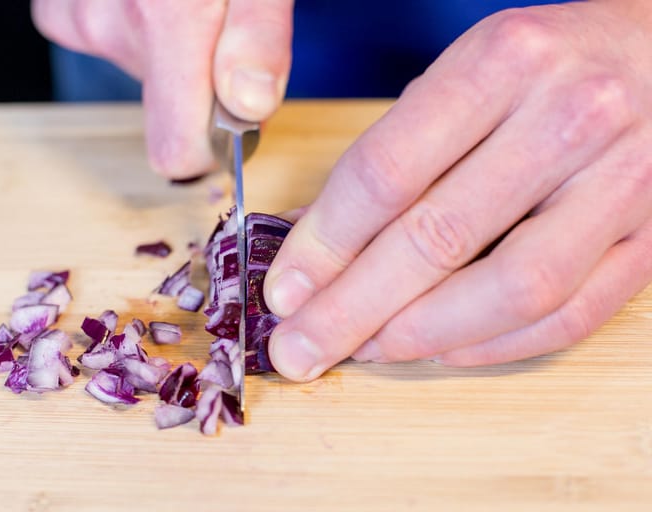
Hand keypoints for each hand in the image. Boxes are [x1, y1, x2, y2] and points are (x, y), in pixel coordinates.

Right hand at [31, 0, 292, 178]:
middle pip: (164, 107)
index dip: (207, 151)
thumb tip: (249, 107)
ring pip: (137, 72)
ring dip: (166, 49)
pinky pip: (103, 42)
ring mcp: (77, 12)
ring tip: (182, 0)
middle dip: (197, 81)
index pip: (175, 149)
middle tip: (218, 27)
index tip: (231, 136)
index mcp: (169, 18)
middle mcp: (111, 23)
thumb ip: (258, 35)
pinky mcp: (57, 5)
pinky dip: (132, 26)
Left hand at [264, 0, 651, 379]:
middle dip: (352, 308)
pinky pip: (569, 315)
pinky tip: (439, 350)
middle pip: (438, 238)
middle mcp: (570, 117)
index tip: (283, 292)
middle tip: (299, 348)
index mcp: (503, 62)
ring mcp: (623, 182)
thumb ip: (397, 151)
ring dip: (420, 335)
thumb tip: (319, 244)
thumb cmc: (545, 66)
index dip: (324, 245)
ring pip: (509, 289)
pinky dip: (493, 347)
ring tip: (365, 350)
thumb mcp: (464, 74)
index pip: (387, 172)